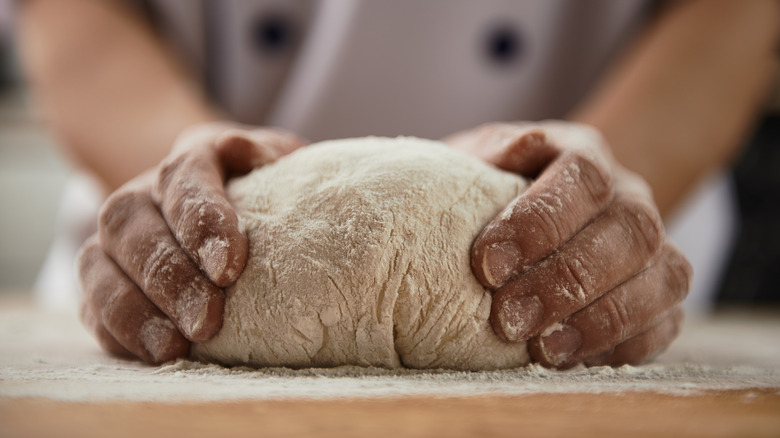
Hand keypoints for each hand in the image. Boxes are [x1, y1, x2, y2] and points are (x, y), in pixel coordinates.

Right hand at [77, 122, 306, 362]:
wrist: (235, 206)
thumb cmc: (270, 192)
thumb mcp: (283, 167)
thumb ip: (275, 159)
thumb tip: (255, 157)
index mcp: (195, 157)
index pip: (185, 176)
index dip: (201, 221)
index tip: (228, 269)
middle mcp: (145, 191)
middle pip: (132, 223)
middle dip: (168, 277)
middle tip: (207, 321)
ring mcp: (116, 236)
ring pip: (97, 262)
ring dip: (135, 310)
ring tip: (176, 346)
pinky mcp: (103, 277)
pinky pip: (90, 303)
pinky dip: (117, 332)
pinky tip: (155, 353)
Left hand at [444, 121, 691, 368]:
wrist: (529, 218)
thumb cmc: (493, 190)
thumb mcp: (479, 163)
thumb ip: (491, 154)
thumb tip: (512, 150)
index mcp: (584, 154)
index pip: (582, 175)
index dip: (540, 221)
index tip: (488, 265)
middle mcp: (629, 195)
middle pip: (629, 231)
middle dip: (567, 281)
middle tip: (508, 318)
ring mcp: (654, 246)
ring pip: (661, 278)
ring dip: (601, 319)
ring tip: (541, 349)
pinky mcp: (661, 294)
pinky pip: (666, 321)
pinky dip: (624, 345)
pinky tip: (574, 359)